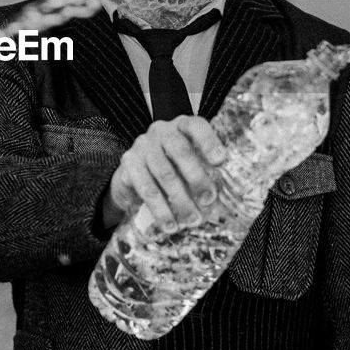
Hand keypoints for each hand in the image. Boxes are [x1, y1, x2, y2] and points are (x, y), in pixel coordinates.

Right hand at [104, 116, 227, 233]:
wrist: (134, 176)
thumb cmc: (173, 168)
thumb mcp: (191, 164)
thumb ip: (206, 172)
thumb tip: (221, 200)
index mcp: (181, 126)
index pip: (196, 126)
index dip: (209, 142)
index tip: (220, 161)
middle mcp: (161, 131)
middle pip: (180, 150)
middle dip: (196, 178)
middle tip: (208, 201)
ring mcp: (142, 146)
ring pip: (164, 173)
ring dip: (180, 200)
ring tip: (192, 220)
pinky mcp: (128, 164)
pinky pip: (146, 188)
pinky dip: (160, 209)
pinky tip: (170, 224)